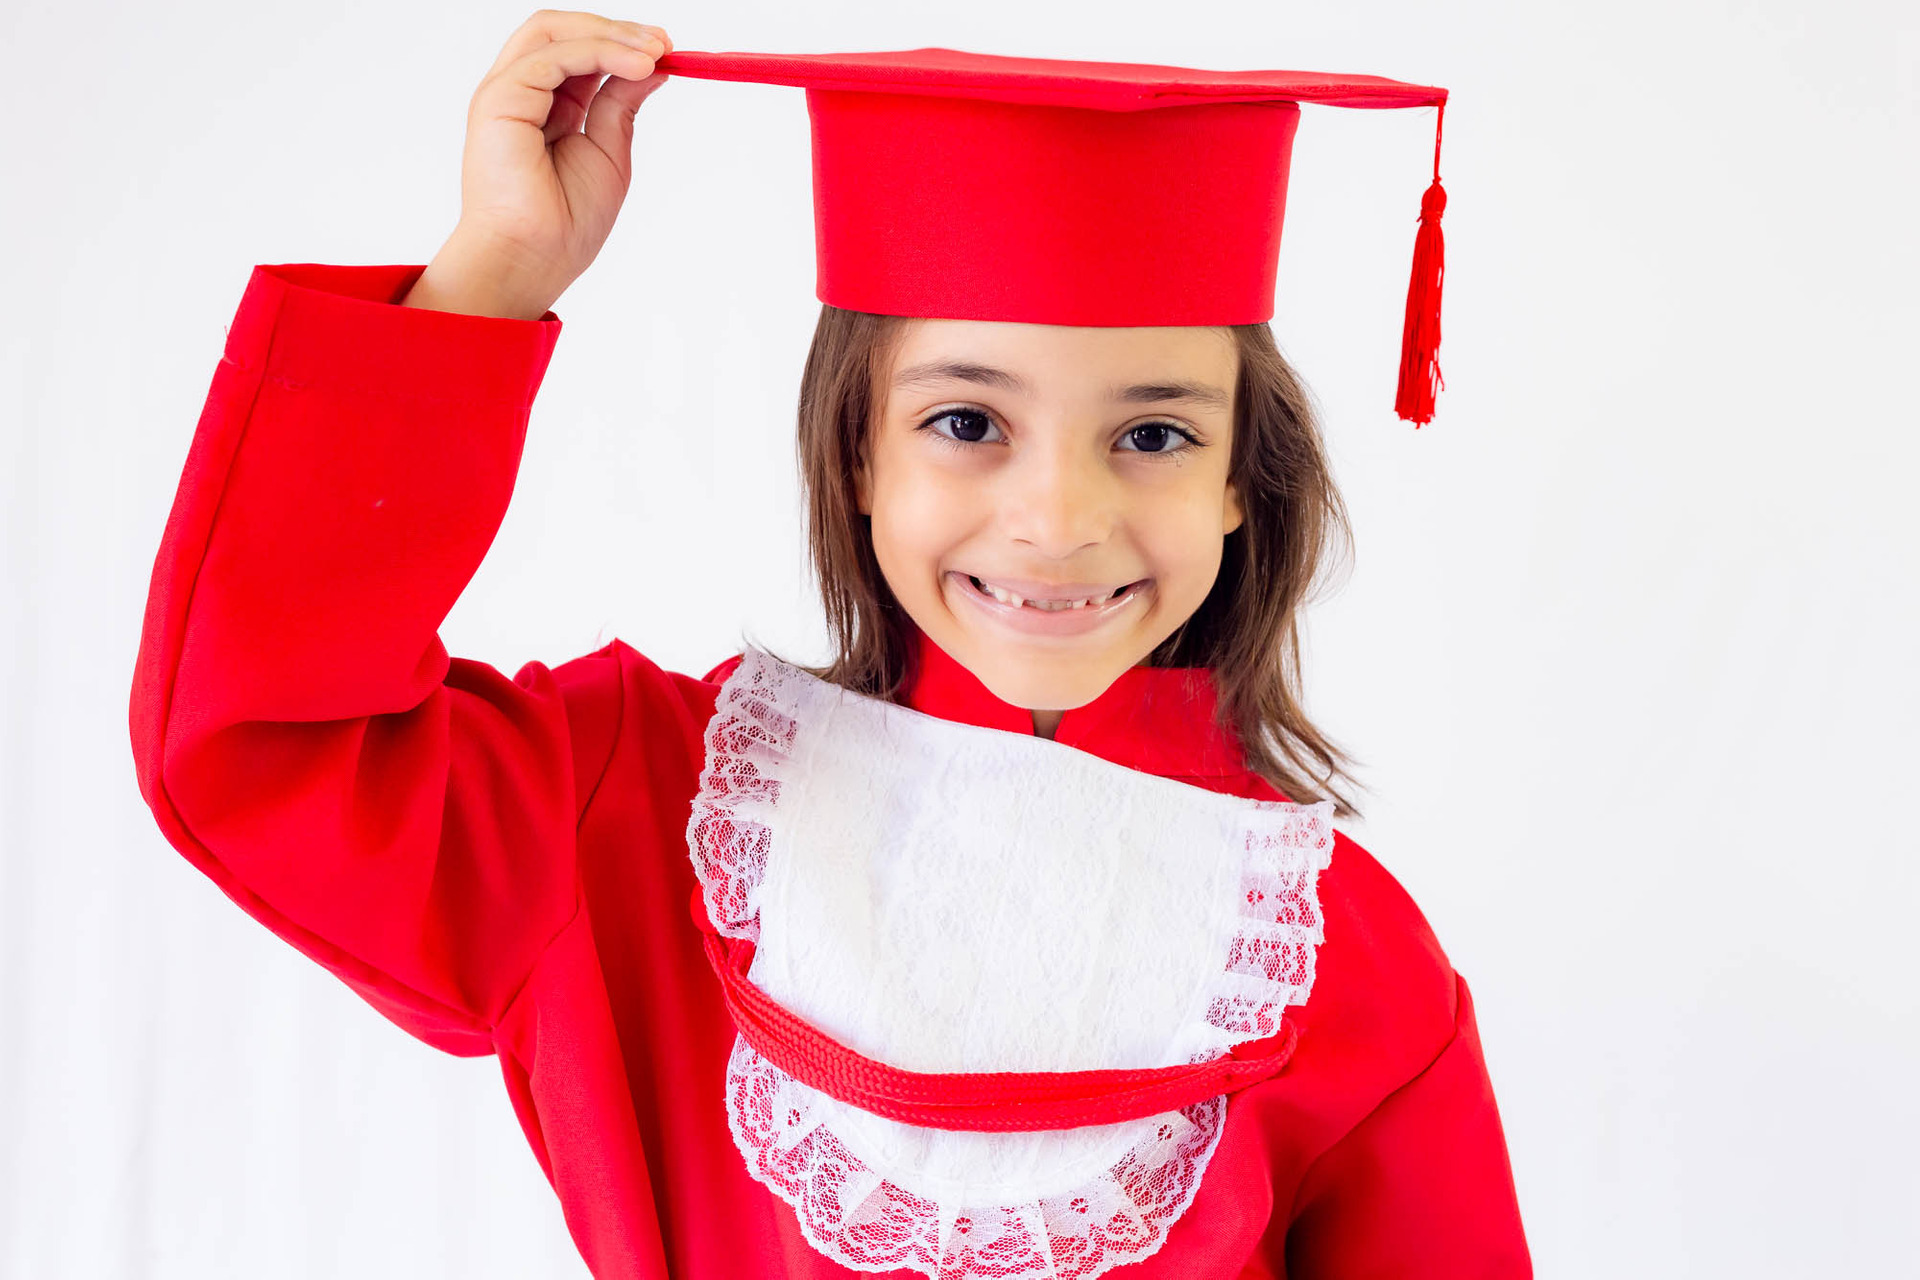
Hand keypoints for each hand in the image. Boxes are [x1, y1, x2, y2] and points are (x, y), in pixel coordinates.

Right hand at [405, 10, 672, 318]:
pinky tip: (636, 65)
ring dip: (609, 34)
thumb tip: (651, 66)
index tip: (665, 50)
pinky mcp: (498, 99)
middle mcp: (520, 92)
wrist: (534, 260)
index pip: (579, 52)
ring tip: (654, 51)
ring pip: (552, 32)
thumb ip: (621, 105)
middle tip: (663, 42)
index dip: (621, 43)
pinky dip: (597, 52)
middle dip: (615, 29)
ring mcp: (505, 92)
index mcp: (545, 105)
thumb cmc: (564, 224)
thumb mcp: (609, 152)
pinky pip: (551, 56)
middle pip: (560, 30)